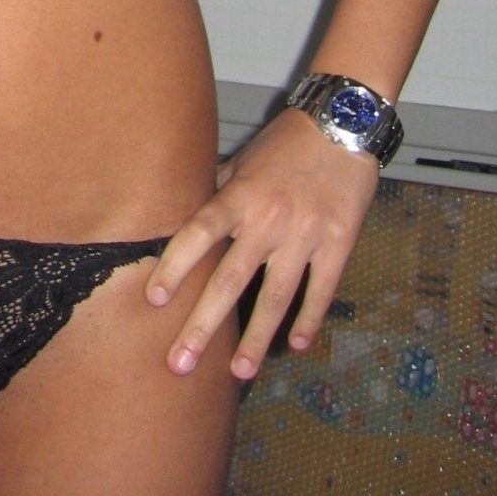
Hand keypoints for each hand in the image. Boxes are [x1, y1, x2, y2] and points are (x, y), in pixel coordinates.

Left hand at [145, 109, 378, 380]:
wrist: (342, 124)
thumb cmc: (286, 142)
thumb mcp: (244, 159)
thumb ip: (216, 189)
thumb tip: (180, 210)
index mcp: (238, 195)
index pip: (197, 234)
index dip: (174, 267)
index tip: (154, 300)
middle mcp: (267, 218)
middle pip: (230, 280)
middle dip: (203, 325)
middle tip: (180, 364)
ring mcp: (304, 235)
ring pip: (276, 296)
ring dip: (256, 338)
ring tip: (239, 372)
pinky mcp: (338, 244)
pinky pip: (321, 290)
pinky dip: (309, 319)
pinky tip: (297, 345)